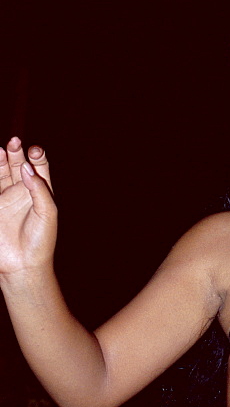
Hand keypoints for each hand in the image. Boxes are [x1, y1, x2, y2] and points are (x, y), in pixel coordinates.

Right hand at [0, 137, 55, 276]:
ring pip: (1, 174)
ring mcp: (6, 199)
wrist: (22, 265)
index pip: (39, 167)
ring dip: (1, 161)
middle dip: (17, 153)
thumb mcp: (48, 213)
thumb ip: (39, 189)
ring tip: (1, 150)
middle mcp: (22, 193)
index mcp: (40, 192)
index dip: (37, 156)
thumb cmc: (41, 240)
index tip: (35, 151)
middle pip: (19, 166)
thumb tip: (26, 167)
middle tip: (15, 141)